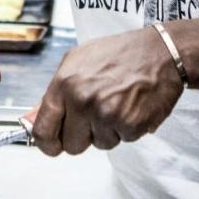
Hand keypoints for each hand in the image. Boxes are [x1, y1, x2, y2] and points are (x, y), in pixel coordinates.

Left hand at [32, 27, 182, 155]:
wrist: (161, 52)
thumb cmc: (121, 53)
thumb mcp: (79, 60)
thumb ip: (58, 92)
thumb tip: (38, 119)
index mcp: (65, 84)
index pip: (43, 130)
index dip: (47, 143)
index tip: (53, 146)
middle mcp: (83, 100)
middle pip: (71, 145)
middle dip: (84, 136)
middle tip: (97, 115)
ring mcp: (107, 114)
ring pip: (100, 144)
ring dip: (109, 130)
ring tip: (119, 102)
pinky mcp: (130, 125)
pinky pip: (123, 140)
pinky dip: (129, 128)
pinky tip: (133, 105)